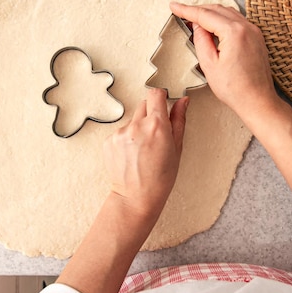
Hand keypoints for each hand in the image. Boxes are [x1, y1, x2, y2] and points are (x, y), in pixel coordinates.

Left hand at [103, 88, 187, 218]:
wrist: (136, 198)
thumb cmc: (161, 177)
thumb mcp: (177, 148)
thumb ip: (179, 120)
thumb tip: (183, 101)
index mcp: (156, 125)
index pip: (155, 94)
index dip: (160, 97)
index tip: (162, 105)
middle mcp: (136, 125)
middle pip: (143, 105)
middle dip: (150, 115)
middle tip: (155, 136)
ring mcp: (120, 133)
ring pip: (132, 120)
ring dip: (137, 128)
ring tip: (143, 150)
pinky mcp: (108, 141)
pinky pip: (120, 132)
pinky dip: (126, 139)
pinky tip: (131, 155)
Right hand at [170, 2, 278, 116]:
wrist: (257, 101)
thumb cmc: (235, 88)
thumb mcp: (209, 64)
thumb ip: (201, 40)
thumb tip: (197, 26)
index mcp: (234, 32)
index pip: (205, 15)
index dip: (186, 10)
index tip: (174, 6)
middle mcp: (247, 27)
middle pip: (217, 9)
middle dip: (198, 10)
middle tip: (182, 13)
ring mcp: (254, 31)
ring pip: (228, 12)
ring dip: (211, 13)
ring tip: (195, 20)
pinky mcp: (257, 37)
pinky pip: (237, 20)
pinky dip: (223, 19)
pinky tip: (214, 27)